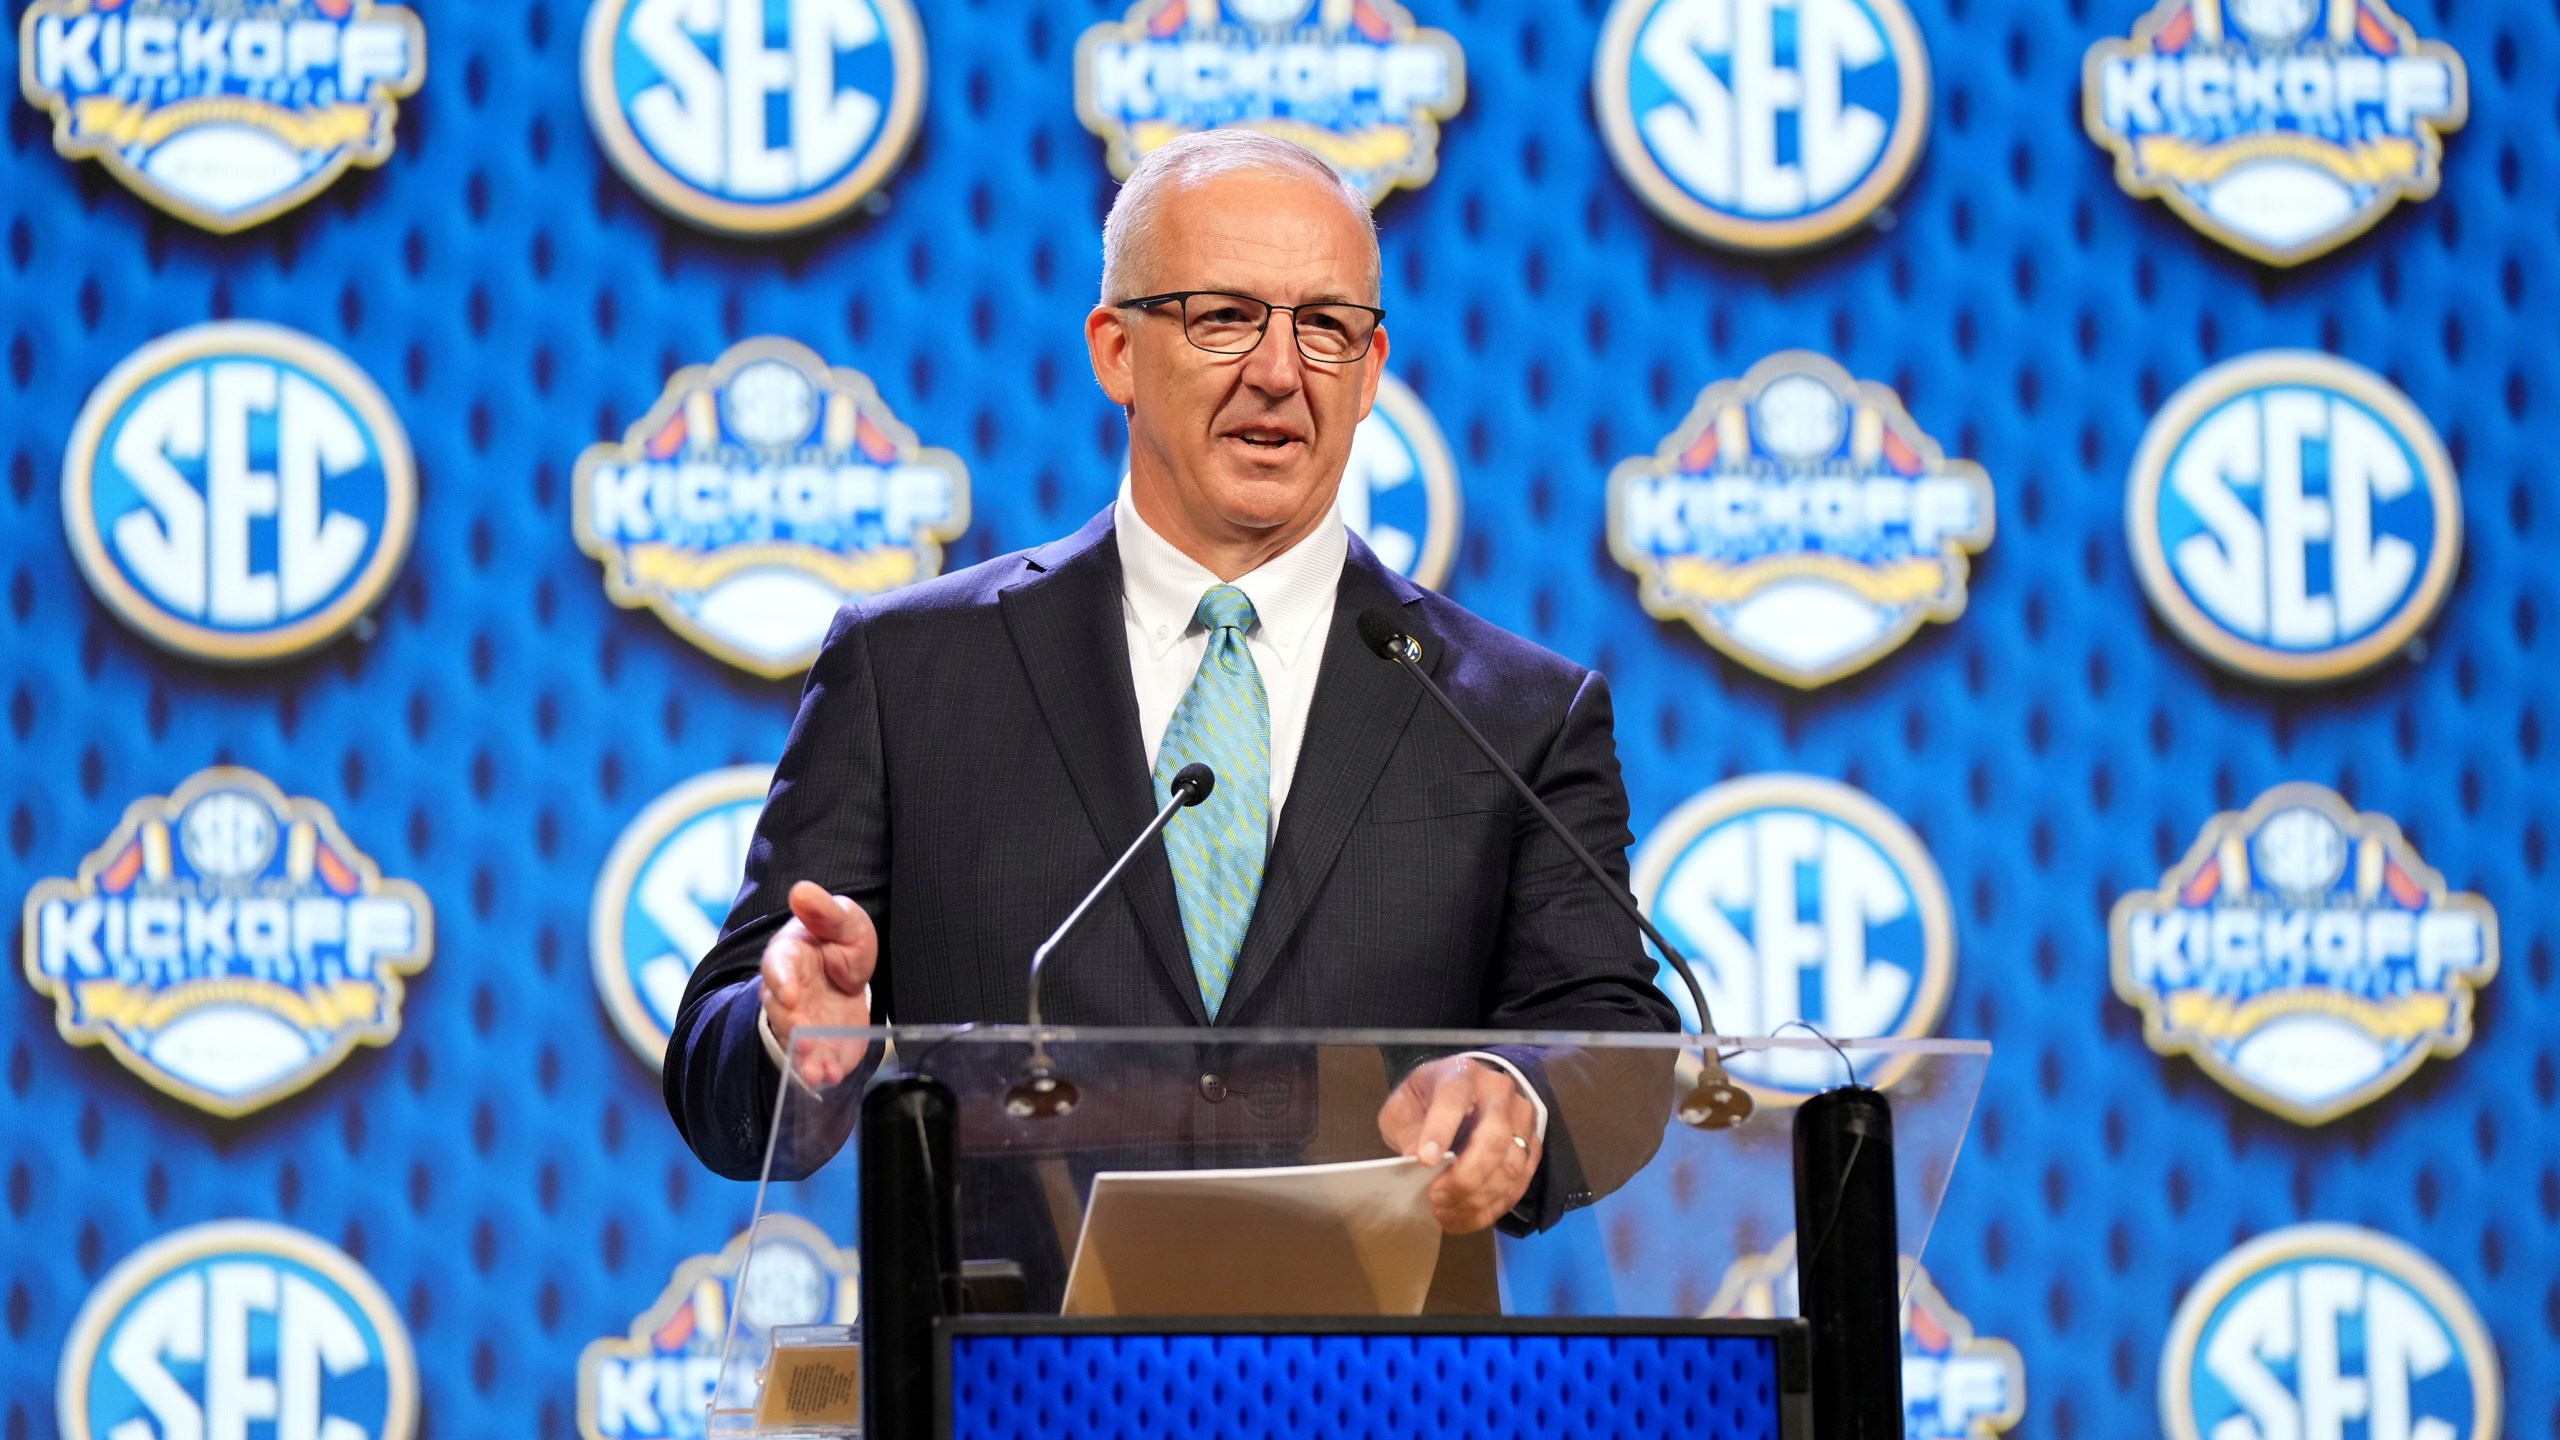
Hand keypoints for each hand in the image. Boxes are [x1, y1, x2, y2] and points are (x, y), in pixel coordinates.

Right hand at [758, 881, 876, 1088]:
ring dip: (803, 1057)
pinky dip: (820, 1073)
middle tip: (805, 1034)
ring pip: (792, 1043)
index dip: (780, 980)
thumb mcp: (841, 920)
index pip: (777, 966)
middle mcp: (787, 994)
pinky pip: (813, 1063)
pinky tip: (831, 1077)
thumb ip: (823, 911)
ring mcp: (800, 1023)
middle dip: (791, 1024)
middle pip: (781, 1012)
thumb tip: (801, 890)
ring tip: (817, 1069)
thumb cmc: (837, 943)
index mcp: (788, 957)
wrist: (848, 975)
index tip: (789, 992)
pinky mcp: (818, 1047)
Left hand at [1377, 1056, 1542, 1233]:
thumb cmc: (1428, 1101)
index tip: (1424, 1161)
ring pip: (1510, 1166)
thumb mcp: (1404, 1107)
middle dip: (1464, 1177)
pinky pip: (1519, 1183)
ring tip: (1446, 1214)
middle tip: (1436, 1199)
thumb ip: (1406, 1129)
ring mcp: (1521, 1119)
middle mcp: (1499, 1092)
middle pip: (1493, 1139)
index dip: (1440, 1130)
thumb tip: (1414, 1161)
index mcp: (1461, 1074)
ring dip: (1477, 1198)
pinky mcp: (1532, 1146)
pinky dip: (1492, 1207)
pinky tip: (1466, 1217)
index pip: (1454, 1100)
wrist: (1463, 1094)